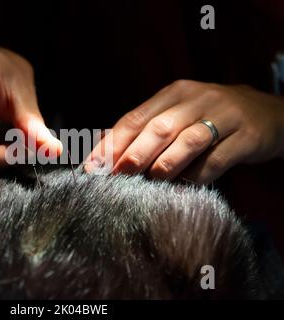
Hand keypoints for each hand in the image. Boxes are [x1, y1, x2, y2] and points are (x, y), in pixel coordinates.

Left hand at [86, 80, 283, 183]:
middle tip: (117, 176)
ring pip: (187, 141)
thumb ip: (146, 129)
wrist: (266, 112)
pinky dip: (196, 175)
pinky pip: (216, 159)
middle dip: (133, 155)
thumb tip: (106, 150)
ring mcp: (223, 116)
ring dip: (163, 165)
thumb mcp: (178, 113)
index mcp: (173, 94)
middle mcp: (196, 100)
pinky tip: (183, 184)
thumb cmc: (209, 117)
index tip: (93, 166)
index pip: (134, 118)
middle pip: (158, 128)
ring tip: (149, 181)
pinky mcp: (246, 136)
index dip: (112, 144)